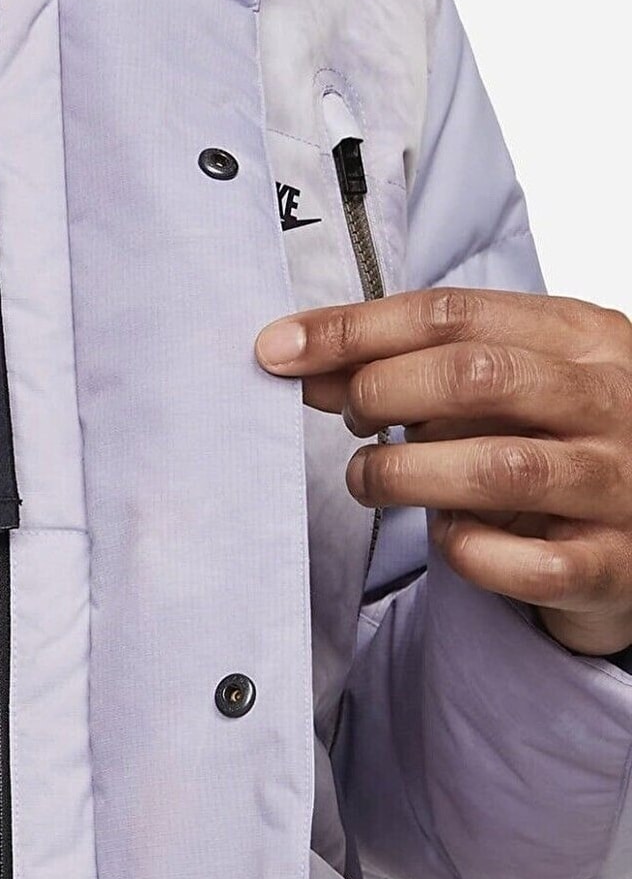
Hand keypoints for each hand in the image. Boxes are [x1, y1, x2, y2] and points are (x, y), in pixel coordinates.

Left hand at [255, 288, 631, 656]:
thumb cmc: (560, 445)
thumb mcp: (502, 388)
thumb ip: (412, 369)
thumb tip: (302, 360)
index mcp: (585, 337)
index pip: (452, 313)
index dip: (354, 329)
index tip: (280, 349)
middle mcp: (611, 401)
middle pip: (475, 377)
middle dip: (381, 393)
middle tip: (349, 419)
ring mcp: (618, 485)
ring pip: (498, 469)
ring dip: (405, 474)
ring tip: (370, 478)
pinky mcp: (612, 565)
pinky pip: (526, 564)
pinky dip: (467, 552)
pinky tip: (448, 537)